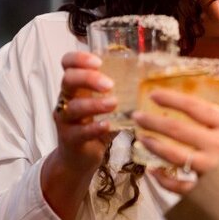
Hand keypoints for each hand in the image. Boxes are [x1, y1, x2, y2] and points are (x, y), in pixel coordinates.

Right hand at [41, 51, 115, 219]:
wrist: (79, 160)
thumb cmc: (96, 127)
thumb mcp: (105, 107)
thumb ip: (120, 92)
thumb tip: (152, 77)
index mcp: (76, 87)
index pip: (68, 64)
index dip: (79, 58)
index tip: (99, 62)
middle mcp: (66, 100)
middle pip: (68, 80)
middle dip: (88, 78)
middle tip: (109, 84)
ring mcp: (66, 120)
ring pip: (73, 107)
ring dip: (95, 104)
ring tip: (113, 104)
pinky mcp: (69, 139)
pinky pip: (79, 132)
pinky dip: (94, 128)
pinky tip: (107, 126)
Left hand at [133, 88, 218, 193]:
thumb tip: (197, 118)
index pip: (196, 107)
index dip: (173, 99)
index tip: (154, 94)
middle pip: (178, 129)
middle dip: (154, 121)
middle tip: (137, 116)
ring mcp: (211, 169)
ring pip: (173, 154)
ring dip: (154, 145)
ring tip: (141, 139)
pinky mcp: (206, 192)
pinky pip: (178, 184)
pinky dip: (163, 178)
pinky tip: (153, 171)